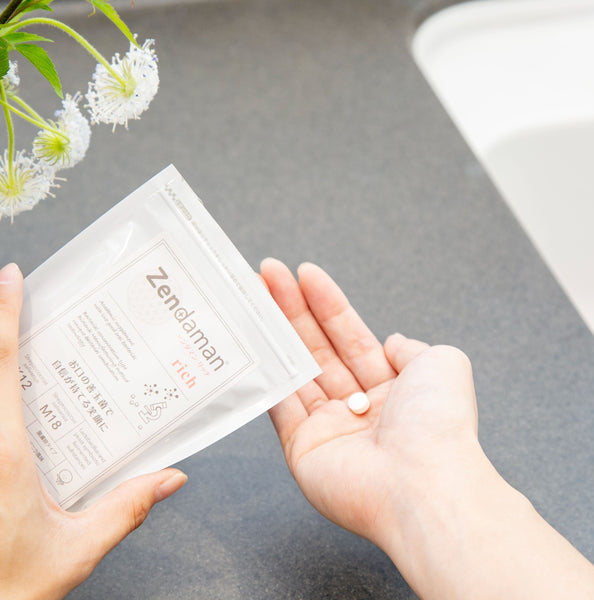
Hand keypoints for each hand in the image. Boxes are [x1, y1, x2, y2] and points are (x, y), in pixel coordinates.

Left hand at [0, 263, 186, 599]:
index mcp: (5, 452)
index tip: (10, 278)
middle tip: (14, 292)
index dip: (4, 315)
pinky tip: (16, 391)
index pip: (2, 366)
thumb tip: (168, 478)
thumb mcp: (76, 549)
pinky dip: (0, 388)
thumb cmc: (9, 587)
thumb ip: (125, 509)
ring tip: (19, 336)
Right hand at [260, 258, 482, 547]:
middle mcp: (357, 406)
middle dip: (292, 309)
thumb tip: (392, 341)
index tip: (304, 273)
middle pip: (317, 348)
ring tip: (254, 296)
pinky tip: (252, 340)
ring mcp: (327, 427)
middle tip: (268, 274)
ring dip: (274, 333)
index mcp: (389, 387)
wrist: (423, 481)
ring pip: (295, 370)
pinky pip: (279, 406)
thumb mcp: (440, 364)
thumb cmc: (438, 422)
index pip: (350, 335)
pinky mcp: (302, 449)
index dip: (327, 303)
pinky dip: (265, 375)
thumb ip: (411, 348)